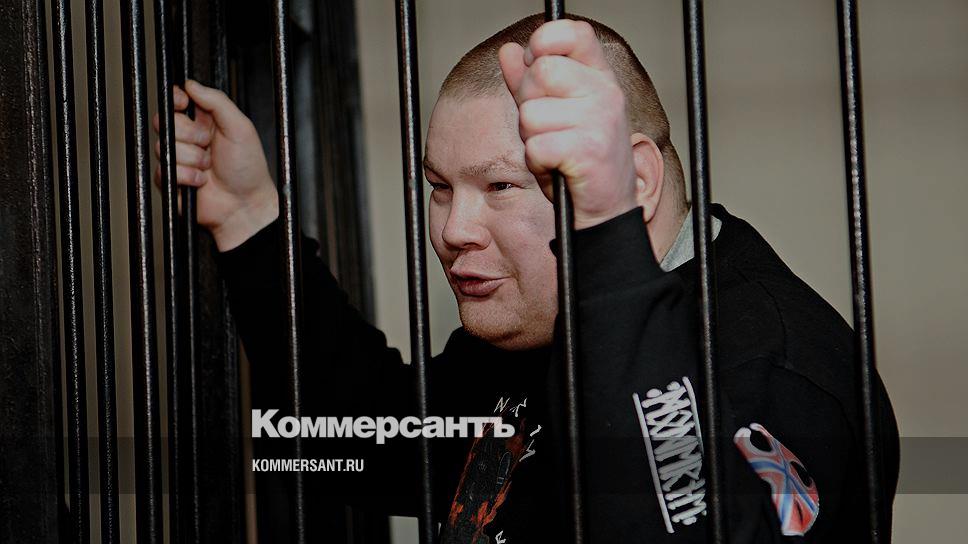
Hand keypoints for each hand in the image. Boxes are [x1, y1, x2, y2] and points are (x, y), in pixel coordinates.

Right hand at [152, 79, 277, 250]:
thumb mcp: (240, 127)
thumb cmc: (248, 169)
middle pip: (165, 121)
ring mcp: (178, 158)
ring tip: (209, 167)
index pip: (176, 101)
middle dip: (190, 134)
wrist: (245, 205)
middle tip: (209, 144)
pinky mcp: (170, 179)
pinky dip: (186, 176)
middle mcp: (188, 137)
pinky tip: (201, 181)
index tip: (183, 103)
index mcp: (204, 121)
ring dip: (192, 158)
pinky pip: (165, 170)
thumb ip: (217, 101)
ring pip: (165, 146)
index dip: (176, 100)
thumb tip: (191, 84)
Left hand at [499, 20, 637, 229]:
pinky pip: (536, 145)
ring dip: (532, 138)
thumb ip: (529, 83)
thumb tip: (509, 51)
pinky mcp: (589, 150)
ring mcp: (600, 120)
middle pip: (542, 70)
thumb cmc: (577, 162)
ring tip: (553, 151)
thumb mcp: (552, 116)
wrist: (605, 210)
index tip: (538, 64)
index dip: (545, 42)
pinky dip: (537, 162)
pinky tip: (555, 167)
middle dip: (529, 102)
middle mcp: (605, 92)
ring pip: (532, 113)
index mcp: (599, 77)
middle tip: (546, 128)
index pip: (572, 32)